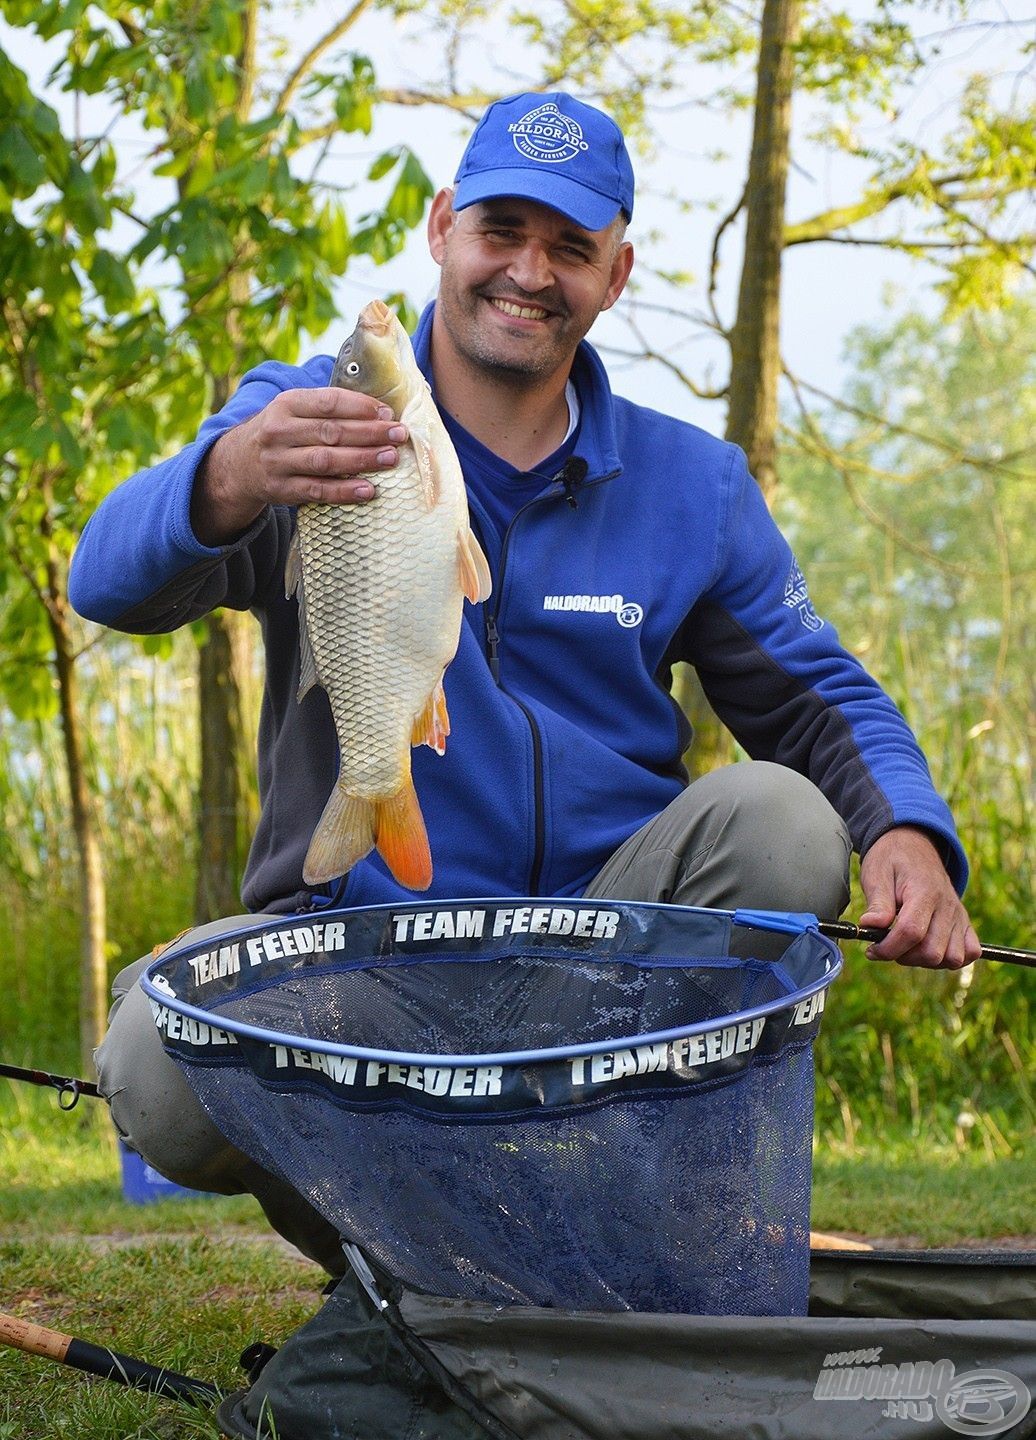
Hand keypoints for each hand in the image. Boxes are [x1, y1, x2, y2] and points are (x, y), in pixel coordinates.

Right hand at [192, 387, 407, 544]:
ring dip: (362, 460)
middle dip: (370, 433)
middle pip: (331, 432)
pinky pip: (317, 491)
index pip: (327, 402)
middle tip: (400, 435)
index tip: (388, 412)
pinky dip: (344, 492)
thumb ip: (327, 408)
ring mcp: (278, 462)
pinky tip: (368, 490)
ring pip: (326, 461)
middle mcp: (279, 431)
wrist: (238, 464)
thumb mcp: (294, 410)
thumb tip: (380, 409)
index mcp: (286, 404)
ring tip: (390, 458)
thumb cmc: (283, 433)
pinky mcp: (281, 489)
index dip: (360, 407)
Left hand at [859, 826, 980, 969]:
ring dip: (925, 961)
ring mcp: (959, 914)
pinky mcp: (964, 921)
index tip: (872, 949)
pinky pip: (970, 952)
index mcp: (924, 892)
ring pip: (952, 958)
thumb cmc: (891, 859)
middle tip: (887, 946)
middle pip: (932, 951)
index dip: (889, 948)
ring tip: (907, 947)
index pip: (911, 932)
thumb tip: (870, 926)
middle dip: (904, 956)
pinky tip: (929, 947)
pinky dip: (952, 958)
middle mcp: (947, 905)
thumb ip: (877, 903)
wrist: (912, 843)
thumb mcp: (876, 874)